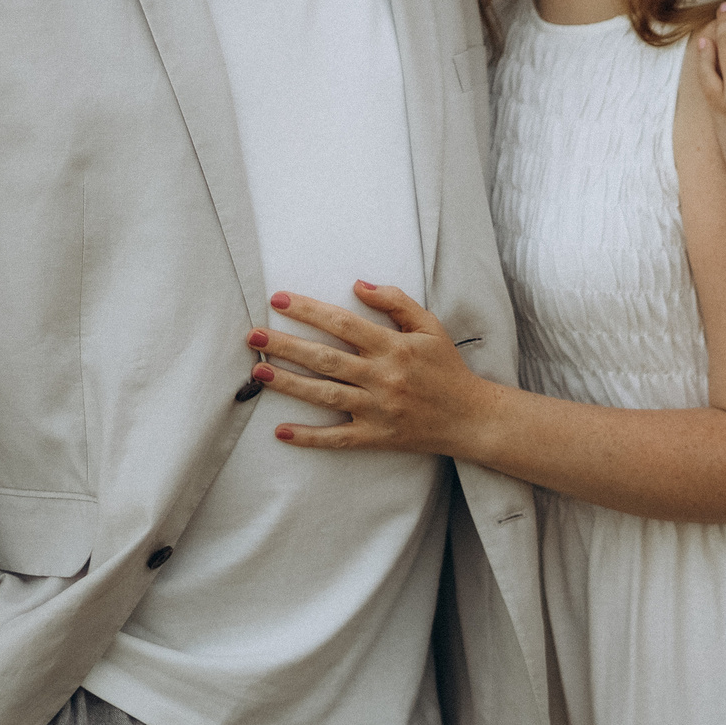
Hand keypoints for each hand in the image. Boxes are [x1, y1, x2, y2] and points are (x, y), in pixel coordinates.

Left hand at [245, 283, 498, 455]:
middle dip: (286, 345)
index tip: (280, 300)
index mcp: (394, 347)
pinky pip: (338, 439)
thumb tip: (358, 285)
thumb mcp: (430, 327)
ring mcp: (377, 409)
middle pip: (326, 358)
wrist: (471, 418)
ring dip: (290, 384)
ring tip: (259, 371)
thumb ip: (396, 303)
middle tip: (254, 335)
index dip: (310, 310)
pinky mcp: (376, 437)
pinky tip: (281, 432)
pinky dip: (309, 437)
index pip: (343, 324)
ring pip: (326, 395)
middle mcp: (382, 377)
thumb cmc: (448, 369)